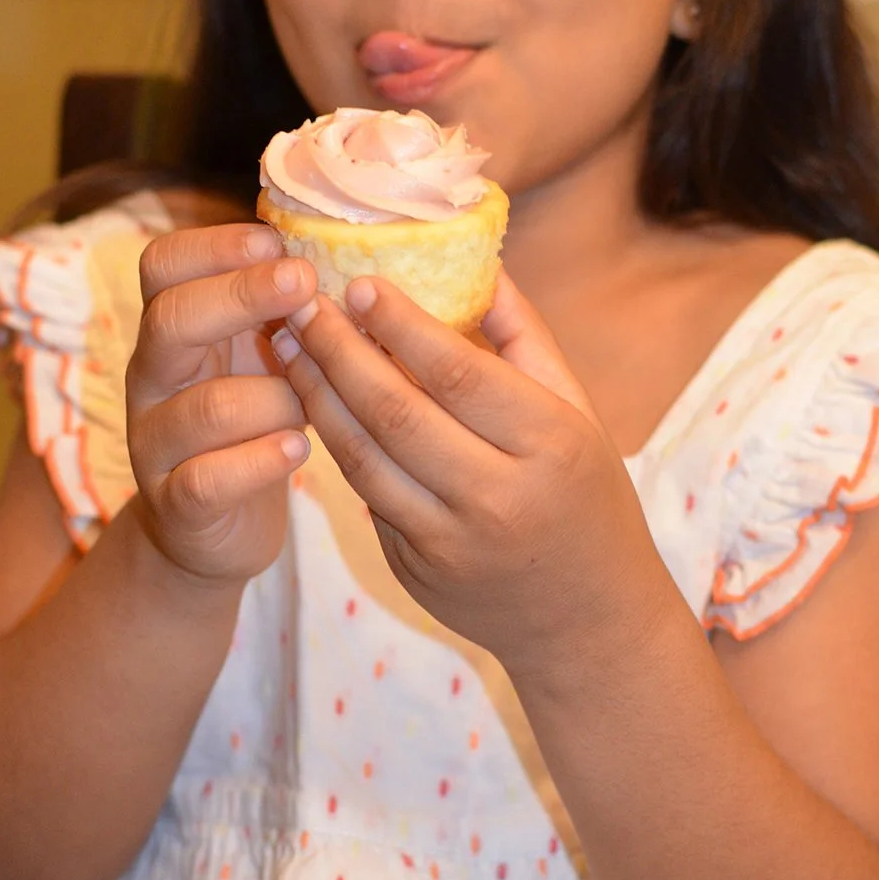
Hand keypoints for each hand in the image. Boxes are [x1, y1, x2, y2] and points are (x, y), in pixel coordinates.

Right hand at [127, 223, 316, 584]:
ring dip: (275, 397)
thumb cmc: (251, 424)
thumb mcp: (260, 355)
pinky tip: (297, 449)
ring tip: (313, 402)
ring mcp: (155, 443)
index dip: (213, 245)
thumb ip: (277, 310)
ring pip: (205, 406)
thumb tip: (332, 250)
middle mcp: (151, 378)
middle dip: (241, 295)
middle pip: (171, 319)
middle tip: (304, 283)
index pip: (162, 265)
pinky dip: (259, 462)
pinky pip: (206, 478)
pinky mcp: (174, 503)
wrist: (214, 527)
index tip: (274, 243)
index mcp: (173, 329)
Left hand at [271, 271, 658, 675]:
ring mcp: (451, 543)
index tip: (358, 282)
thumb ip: (523, 336)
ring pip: (363, 458)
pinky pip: (366, 497)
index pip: (459, 373)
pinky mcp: (416, 572)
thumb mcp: (577, 411)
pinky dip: (335, 445)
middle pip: (396, 412)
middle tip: (300, 304)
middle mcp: (499, 497)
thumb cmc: (587, 496)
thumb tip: (474, 259)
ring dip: (317, 395)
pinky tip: (313, 401)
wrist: (590, 620)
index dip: (400, 324)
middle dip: (338, 351)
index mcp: (550, 444)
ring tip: (288, 345)